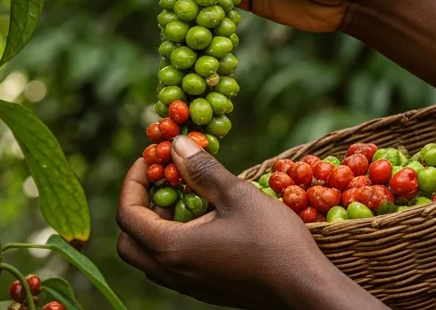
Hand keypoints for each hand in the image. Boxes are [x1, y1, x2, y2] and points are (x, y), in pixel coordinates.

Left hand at [116, 137, 381, 309]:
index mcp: (171, 249)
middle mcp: (173, 272)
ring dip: (155, 224)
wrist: (308, 291)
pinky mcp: (205, 290)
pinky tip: (204, 220)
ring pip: (149, 256)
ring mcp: (188, 285)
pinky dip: (173, 240)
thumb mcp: (237, 196)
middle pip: (128, 240)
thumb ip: (200, 170)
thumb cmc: (275, 242)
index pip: (127, 214)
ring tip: (184, 198)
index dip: (133, 181)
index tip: (151, 160)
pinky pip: (172, 265)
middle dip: (138, 206)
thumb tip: (174, 143)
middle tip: (162, 182)